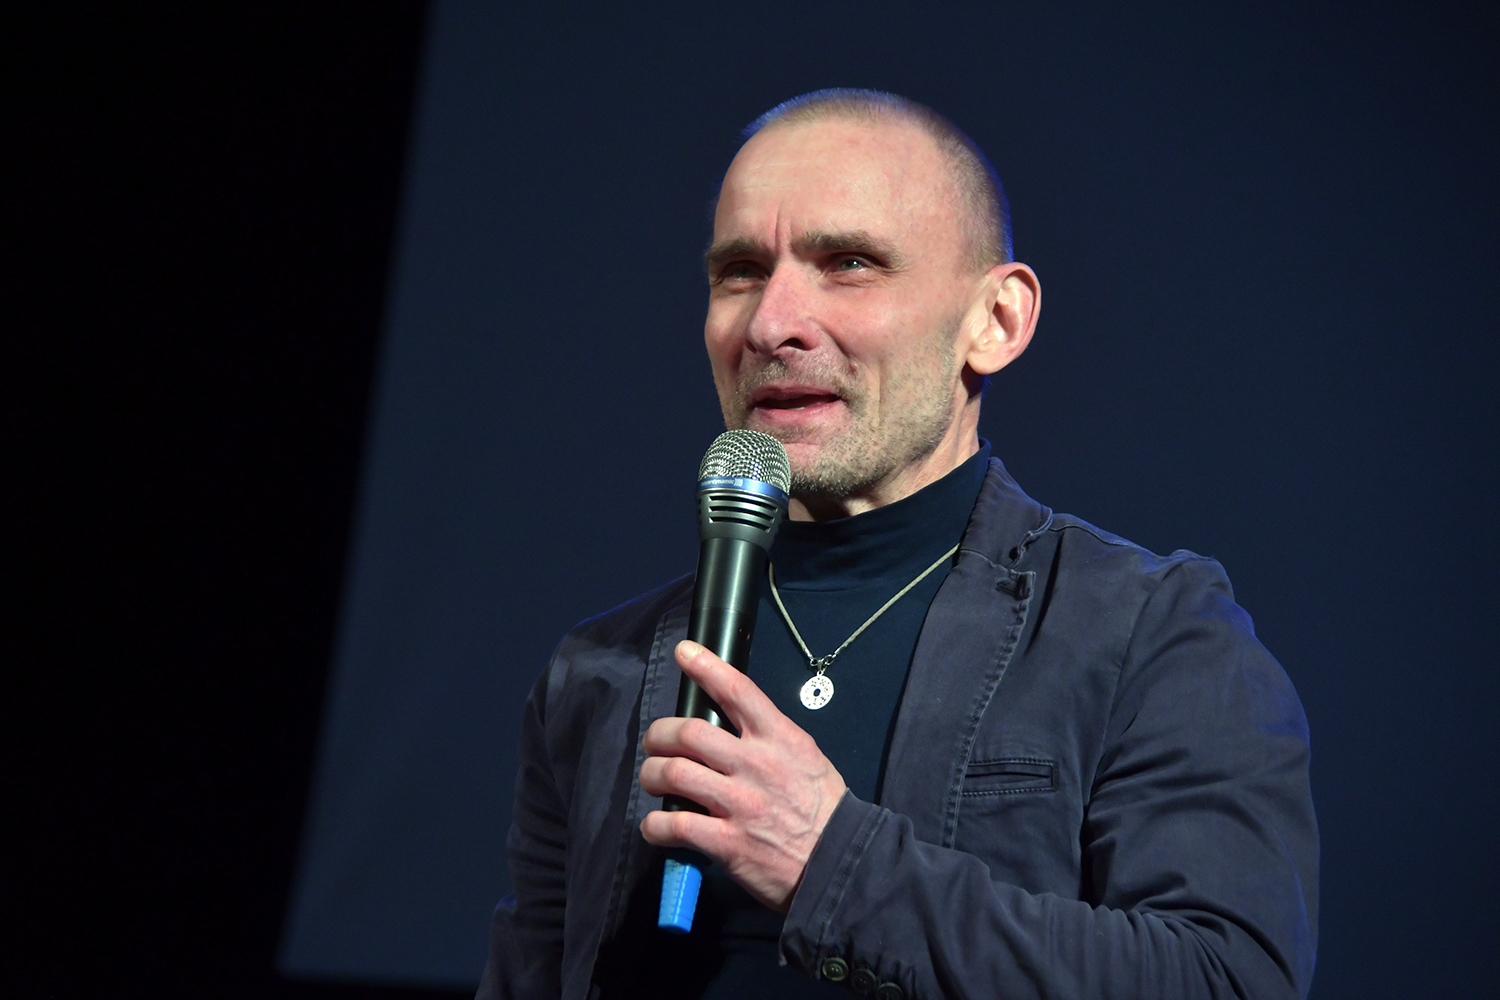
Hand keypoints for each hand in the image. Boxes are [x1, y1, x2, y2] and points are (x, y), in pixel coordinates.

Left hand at [639, 640, 846, 912]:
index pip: (739, 691)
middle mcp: (757, 765)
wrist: (840, 864)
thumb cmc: (823, 808)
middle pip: (689, 732)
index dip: (707, 667)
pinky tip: (655, 827)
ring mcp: (740, 804)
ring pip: (675, 773)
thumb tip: (731, 725)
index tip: (685, 652)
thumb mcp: (806, 758)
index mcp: (779, 739)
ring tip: (653, 780)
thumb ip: (770, 738)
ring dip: (652, 774)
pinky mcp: (728, 843)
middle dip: (659, 734)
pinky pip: (675, 825)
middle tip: (654, 743)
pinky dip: (655, 825)